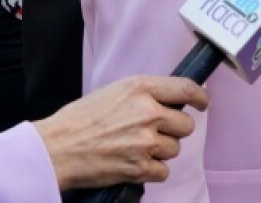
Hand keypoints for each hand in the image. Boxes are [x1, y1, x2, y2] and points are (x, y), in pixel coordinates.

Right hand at [34, 75, 208, 189]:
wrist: (57, 148)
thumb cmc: (80, 119)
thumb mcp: (115, 91)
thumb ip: (144, 94)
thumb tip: (169, 102)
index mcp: (141, 88)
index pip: (187, 88)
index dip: (200, 97)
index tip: (203, 103)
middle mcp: (148, 112)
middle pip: (186, 125)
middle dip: (174, 130)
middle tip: (154, 133)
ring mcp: (146, 141)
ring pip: (174, 149)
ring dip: (160, 151)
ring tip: (135, 148)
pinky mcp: (140, 167)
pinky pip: (163, 171)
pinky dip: (152, 171)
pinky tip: (134, 164)